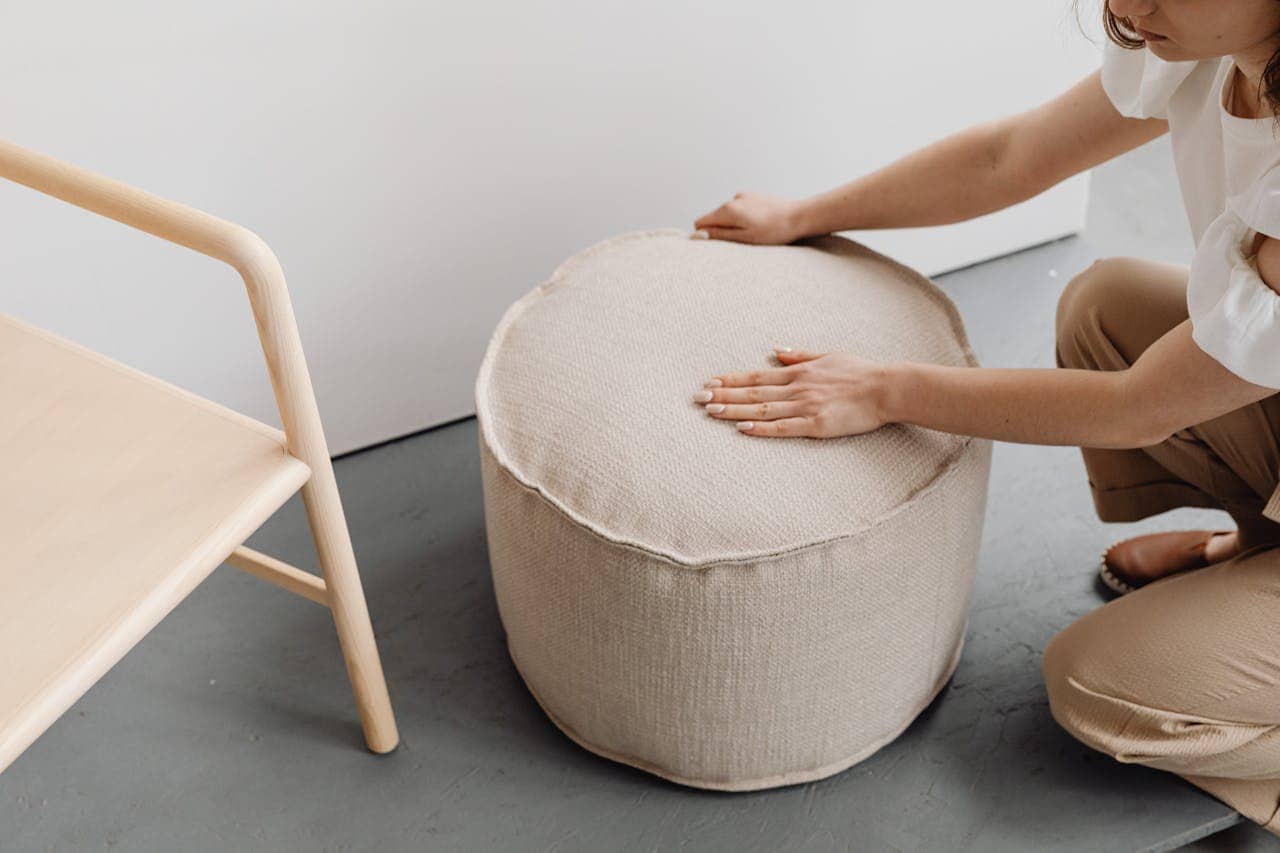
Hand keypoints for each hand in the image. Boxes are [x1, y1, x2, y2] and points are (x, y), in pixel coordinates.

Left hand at [692, 347, 891, 437]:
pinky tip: (743, 428)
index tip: (709, 382)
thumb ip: (800, 355)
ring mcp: (805, 406)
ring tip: (711, 412)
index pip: (756, 377)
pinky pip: (784, 427)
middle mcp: (797, 387)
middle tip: (698, 398)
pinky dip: (762, 428)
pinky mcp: (816, 424)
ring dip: (734, 410)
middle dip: (723, 395)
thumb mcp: (828, 356)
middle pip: (752, 393)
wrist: (885, 388)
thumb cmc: (860, 372)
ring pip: (762, 409)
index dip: (731, 380)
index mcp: (798, 372)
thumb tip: (776, 352)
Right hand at [693, 192, 807, 244]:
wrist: (799, 217)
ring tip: (755, 234)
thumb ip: (719, 236)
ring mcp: (744, 196)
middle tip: (742, 242)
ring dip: (735, 225)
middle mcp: (733, 199)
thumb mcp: (744, 238)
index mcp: (728, 210)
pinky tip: (761, 225)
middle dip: (722, 231)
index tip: (720, 245)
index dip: (706, 236)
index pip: (700, 223)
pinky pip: (740, 210)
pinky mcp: (754, 197)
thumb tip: (697, 236)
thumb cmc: (774, 231)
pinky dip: (745, 219)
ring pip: (728, 215)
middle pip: (714, 218)